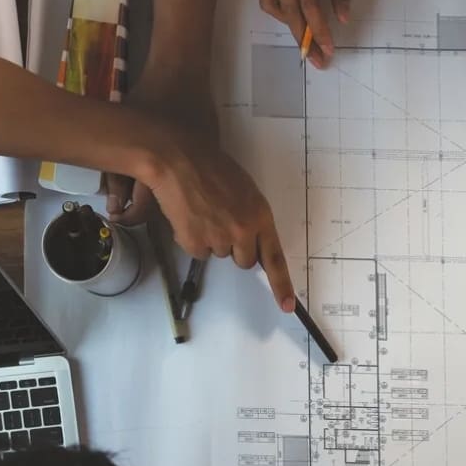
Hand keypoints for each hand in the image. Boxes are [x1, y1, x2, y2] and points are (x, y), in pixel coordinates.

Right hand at [121, 83, 296, 310]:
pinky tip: (189, 216)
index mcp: (261, 216)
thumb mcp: (245, 190)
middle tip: (222, 221)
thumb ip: (252, 216)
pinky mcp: (195, 243)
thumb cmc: (212, 168)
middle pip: (244, 261)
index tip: (286, 306)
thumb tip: (251, 238)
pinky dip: (192, 239)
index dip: (281, 285)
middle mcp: (243, 232)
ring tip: (203, 211)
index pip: (275, 259)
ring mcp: (218, 239)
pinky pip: (198, 252)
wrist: (179, 159)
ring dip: (212, 239)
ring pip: (219, 254)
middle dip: (235, 247)